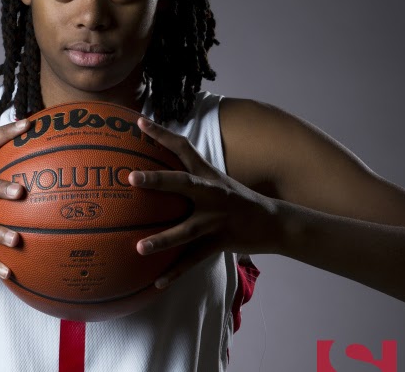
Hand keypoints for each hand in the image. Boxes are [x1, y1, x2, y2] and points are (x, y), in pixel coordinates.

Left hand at [129, 117, 280, 288]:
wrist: (274, 222)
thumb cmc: (237, 200)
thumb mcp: (217, 182)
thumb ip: (192, 176)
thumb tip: (160, 172)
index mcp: (208, 175)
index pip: (183, 148)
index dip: (161, 134)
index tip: (138, 121)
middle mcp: (211, 194)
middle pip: (182, 183)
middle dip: (157, 180)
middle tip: (130, 177)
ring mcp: (216, 219)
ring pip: (186, 230)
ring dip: (162, 239)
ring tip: (138, 247)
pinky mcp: (220, 241)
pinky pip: (194, 259)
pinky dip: (175, 272)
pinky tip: (156, 282)